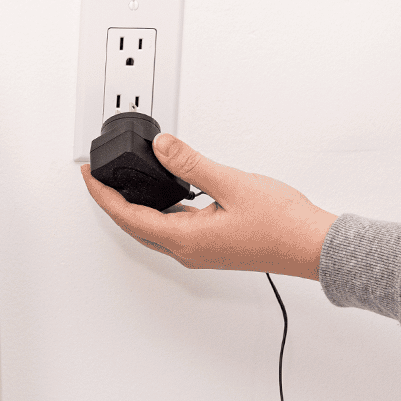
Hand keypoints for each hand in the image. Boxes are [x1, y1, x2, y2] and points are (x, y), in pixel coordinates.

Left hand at [81, 133, 336, 280]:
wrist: (313, 246)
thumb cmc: (281, 223)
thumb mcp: (231, 182)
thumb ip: (191, 164)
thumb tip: (162, 147)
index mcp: (184, 239)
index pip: (126, 216)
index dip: (102, 195)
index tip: (87, 175)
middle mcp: (187, 251)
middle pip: (133, 226)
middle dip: (111, 201)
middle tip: (97, 177)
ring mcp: (200, 252)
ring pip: (152, 229)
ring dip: (134, 207)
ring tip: (123, 183)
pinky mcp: (212, 247)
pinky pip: (172, 230)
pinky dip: (158, 212)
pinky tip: (164, 196)